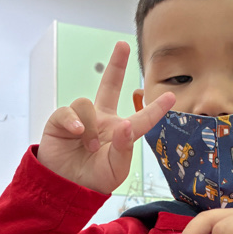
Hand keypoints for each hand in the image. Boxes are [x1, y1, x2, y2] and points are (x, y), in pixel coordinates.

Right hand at [37, 42, 173, 194]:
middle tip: (122, 45)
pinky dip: (73, 121)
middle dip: (116, 65)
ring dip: (90, 126)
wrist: (66, 188)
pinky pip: (69, 110)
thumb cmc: (94, 180)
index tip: (171, 96)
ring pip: (87, 103)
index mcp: (121, 132)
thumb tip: (125, 125)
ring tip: (91, 147)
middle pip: (109, 86)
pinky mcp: (61, 120)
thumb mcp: (115, 169)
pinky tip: (74, 133)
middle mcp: (103, 120)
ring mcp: (82, 118)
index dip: (155, 107)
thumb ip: (124, 148)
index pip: (141, 117)